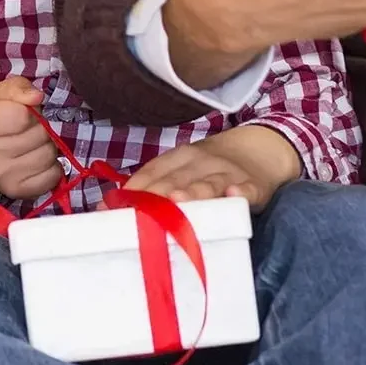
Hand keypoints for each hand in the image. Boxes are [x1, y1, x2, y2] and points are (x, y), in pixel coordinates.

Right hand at [0, 77, 62, 200]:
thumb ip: (18, 88)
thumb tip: (37, 97)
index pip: (24, 115)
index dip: (31, 110)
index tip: (24, 113)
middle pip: (41, 134)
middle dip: (41, 127)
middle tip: (30, 129)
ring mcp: (3, 176)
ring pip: (50, 154)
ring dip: (47, 146)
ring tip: (33, 144)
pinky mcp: (17, 191)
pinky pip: (53, 175)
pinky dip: (52, 166)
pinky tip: (37, 160)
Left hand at [117, 125, 301, 211]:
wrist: (260, 150)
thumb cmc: (210, 170)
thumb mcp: (183, 171)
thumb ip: (152, 188)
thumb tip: (105, 208)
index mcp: (180, 157)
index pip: (153, 171)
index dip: (134, 189)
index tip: (114, 209)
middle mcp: (201, 162)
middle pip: (176, 178)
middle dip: (157, 195)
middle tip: (141, 214)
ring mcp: (227, 173)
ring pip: (208, 184)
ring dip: (192, 192)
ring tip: (178, 202)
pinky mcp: (253, 186)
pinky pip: (246, 190)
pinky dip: (240, 193)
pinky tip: (233, 196)